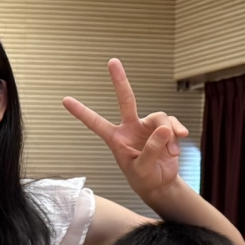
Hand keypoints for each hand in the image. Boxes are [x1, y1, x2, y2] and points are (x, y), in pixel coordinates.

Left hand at [63, 58, 189, 200]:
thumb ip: (151, 150)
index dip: (81, 112)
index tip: (65, 100)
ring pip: (160, 117)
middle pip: (126, 99)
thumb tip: (164, 128)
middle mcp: (130, 128)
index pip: (96, 123)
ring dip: (168, 131)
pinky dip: (177, 132)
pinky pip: (172, 124)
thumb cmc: (144, 178)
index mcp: (115, 138)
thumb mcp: (142, 169)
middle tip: (112, 61)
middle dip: (119, 81)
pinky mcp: (164, 128)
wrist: (160, 183)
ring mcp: (147, 126)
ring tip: (171, 150)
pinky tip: (179, 142)